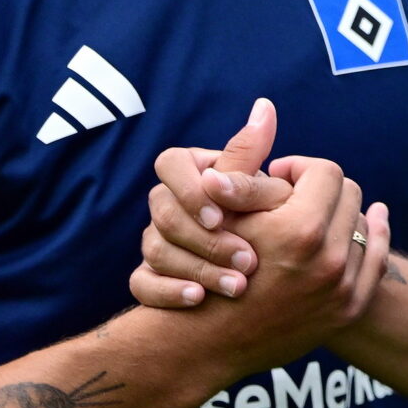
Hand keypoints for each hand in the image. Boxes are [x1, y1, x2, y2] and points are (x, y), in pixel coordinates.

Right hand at [130, 102, 390, 360]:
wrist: (206, 341)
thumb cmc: (205, 267)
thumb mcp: (222, 210)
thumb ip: (244, 158)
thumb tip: (265, 107)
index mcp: (302, 229)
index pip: (325, 172)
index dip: (298, 170)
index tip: (277, 180)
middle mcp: (331, 260)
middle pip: (349, 196)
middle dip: (321, 191)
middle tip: (294, 199)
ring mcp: (342, 288)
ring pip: (365, 225)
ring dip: (342, 215)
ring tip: (316, 216)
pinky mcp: (348, 309)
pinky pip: (376, 261)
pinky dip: (371, 240)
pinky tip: (365, 228)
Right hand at [132, 99, 292, 303]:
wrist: (259, 279)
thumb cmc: (264, 220)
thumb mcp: (262, 191)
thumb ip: (256, 159)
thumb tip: (265, 108)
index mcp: (190, 172)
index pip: (169, 163)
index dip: (191, 190)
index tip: (221, 217)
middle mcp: (168, 203)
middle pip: (161, 210)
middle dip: (205, 239)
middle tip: (248, 260)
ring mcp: (156, 241)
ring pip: (153, 249)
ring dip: (197, 267)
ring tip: (238, 286)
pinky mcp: (151, 277)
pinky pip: (142, 284)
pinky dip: (168, 292)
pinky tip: (199, 299)